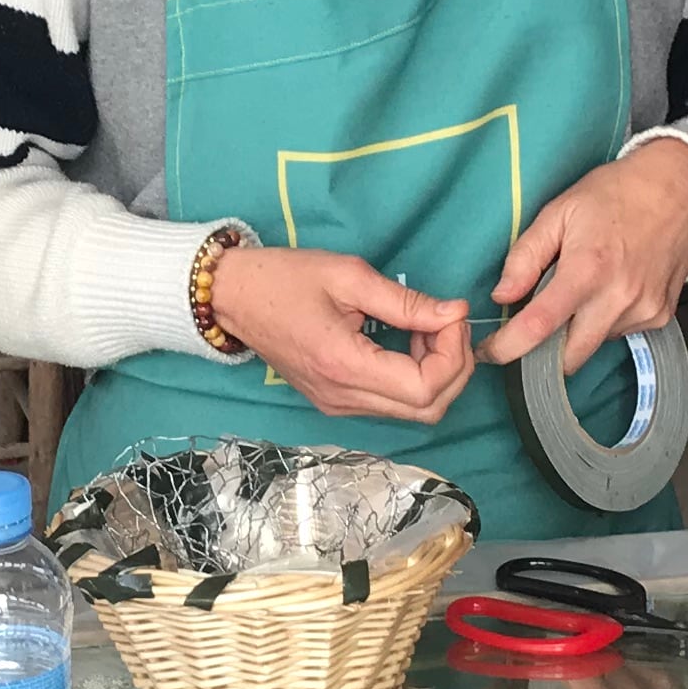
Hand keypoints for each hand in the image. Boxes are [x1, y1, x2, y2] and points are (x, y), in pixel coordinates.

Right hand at [206, 244, 473, 424]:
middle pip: (428, 409)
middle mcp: (343, 398)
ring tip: (426, 328)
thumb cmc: (284, 278)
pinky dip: (414, 378)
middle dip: (454, 367)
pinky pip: (391, 404)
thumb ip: (406, 301)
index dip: (452, 355)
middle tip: (447, 323)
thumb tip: (455, 313)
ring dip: (436, 373)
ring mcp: (338, 405)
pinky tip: (407, 342)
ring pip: (414, 412)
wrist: (231, 297)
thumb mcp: (348, 276)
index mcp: (344, 366)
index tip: (450, 315)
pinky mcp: (336, 402)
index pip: (425, 388)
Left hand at [483, 142, 687, 369]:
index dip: (507, 347)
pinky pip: (620, 333)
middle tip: (534, 325)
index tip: (489, 353)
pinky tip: (612, 287)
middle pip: (568, 357)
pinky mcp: (660, 316)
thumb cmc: (616, 193)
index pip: (539, 326)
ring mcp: (643, 310)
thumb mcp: (559, 211)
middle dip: (545, 352)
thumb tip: (502, 295)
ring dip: (579, 329)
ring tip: (585, 287)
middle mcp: (618, 298)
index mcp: (587, 270)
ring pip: (594, 344)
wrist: (679, 188)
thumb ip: (526, 256)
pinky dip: (606, 320)